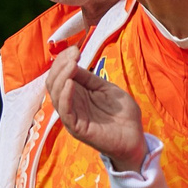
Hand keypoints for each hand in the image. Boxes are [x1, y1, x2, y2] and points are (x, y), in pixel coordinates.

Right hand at [46, 48, 146, 171]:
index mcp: (76, 95)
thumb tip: (73, 63)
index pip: (59, 76)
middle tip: (73, 53)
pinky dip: (65, 95)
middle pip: (53, 83)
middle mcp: (70, 105)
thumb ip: (90, 79)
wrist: (134, 138)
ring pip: (55, 94)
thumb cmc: (122, 116)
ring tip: (72, 64)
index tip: (75, 49)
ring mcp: (71, 116)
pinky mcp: (76, 127)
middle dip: (60, 66)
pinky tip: (71, 82)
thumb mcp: (107, 90)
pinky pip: (64, 110)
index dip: (63, 62)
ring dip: (61, 76)